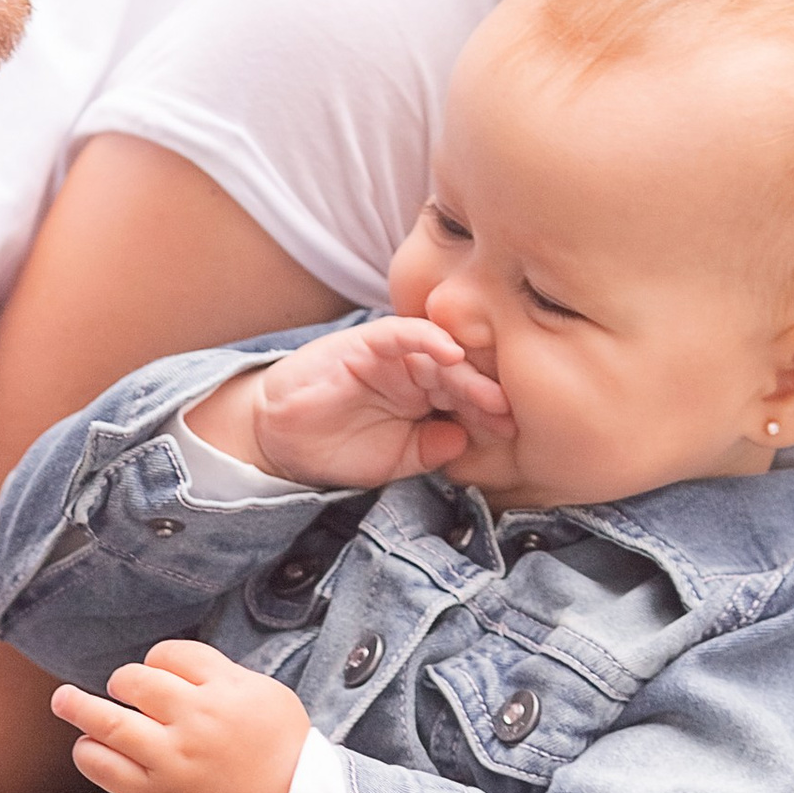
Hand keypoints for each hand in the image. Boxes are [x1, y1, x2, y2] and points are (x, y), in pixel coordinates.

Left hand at [52, 639, 312, 792]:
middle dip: (124, 682)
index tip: (160, 673)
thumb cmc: (283, 755)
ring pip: (108, 722)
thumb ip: (224, 676)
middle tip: (122, 689)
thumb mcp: (268, 697)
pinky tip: (87, 746)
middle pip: (136, 681)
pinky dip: (89, 752)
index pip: (171, 654)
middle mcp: (196, 719)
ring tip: (62, 700)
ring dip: (78, 706)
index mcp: (227, 689)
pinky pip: (105, 766)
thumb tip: (176, 668)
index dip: (159, 661)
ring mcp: (173, 758)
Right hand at [191, 315, 510, 490]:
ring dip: (466, 372)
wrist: (282, 441)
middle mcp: (415, 371)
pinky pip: (403, 333)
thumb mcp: (396, 460)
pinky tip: (451, 354)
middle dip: (485, 393)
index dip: (488, 412)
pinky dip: (428, 339)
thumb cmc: (339, 447)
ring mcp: (393, 355)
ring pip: (438, 353)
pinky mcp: (366, 342)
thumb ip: (432, 450)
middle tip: (507, 412)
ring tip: (488, 393)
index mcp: (427, 397)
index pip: (467, 398)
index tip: (511, 430)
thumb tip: (466, 441)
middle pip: (460, 374)